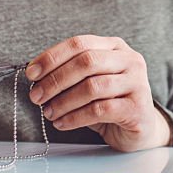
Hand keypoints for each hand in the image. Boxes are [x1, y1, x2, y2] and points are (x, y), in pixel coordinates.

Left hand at [26, 35, 170, 151]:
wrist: (140, 128)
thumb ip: (71, 73)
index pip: (80, 43)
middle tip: (36, 96)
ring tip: (49, 112)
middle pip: (86, 62)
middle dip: (55, 80)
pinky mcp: (137, 108)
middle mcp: (130, 60)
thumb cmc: (110, 103)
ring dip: (64, 101)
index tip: (31, 73)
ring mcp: (137, 83)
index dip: (53, 56)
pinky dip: (75, 117)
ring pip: (92, 87)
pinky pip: (100, 110)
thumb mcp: (91, 81)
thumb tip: (36, 74)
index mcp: (115, 47)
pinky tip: (62, 123)